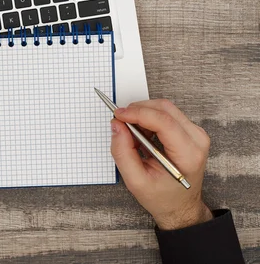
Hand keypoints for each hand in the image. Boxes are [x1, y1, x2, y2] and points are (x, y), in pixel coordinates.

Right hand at [110, 99, 212, 229]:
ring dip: (142, 115)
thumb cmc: (162, 197)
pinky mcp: (189, 130)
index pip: (163, 121)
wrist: (180, 205)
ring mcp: (195, 133)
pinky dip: (148, 119)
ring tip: (133, 135)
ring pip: (164, 108)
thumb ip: (123, 152)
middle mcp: (196, 140)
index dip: (137, 113)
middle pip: (164, 109)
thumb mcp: (136, 181)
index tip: (118, 115)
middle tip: (121, 124)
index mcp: (188, 155)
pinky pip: (166, 113)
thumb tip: (117, 125)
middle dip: (137, 111)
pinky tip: (142, 135)